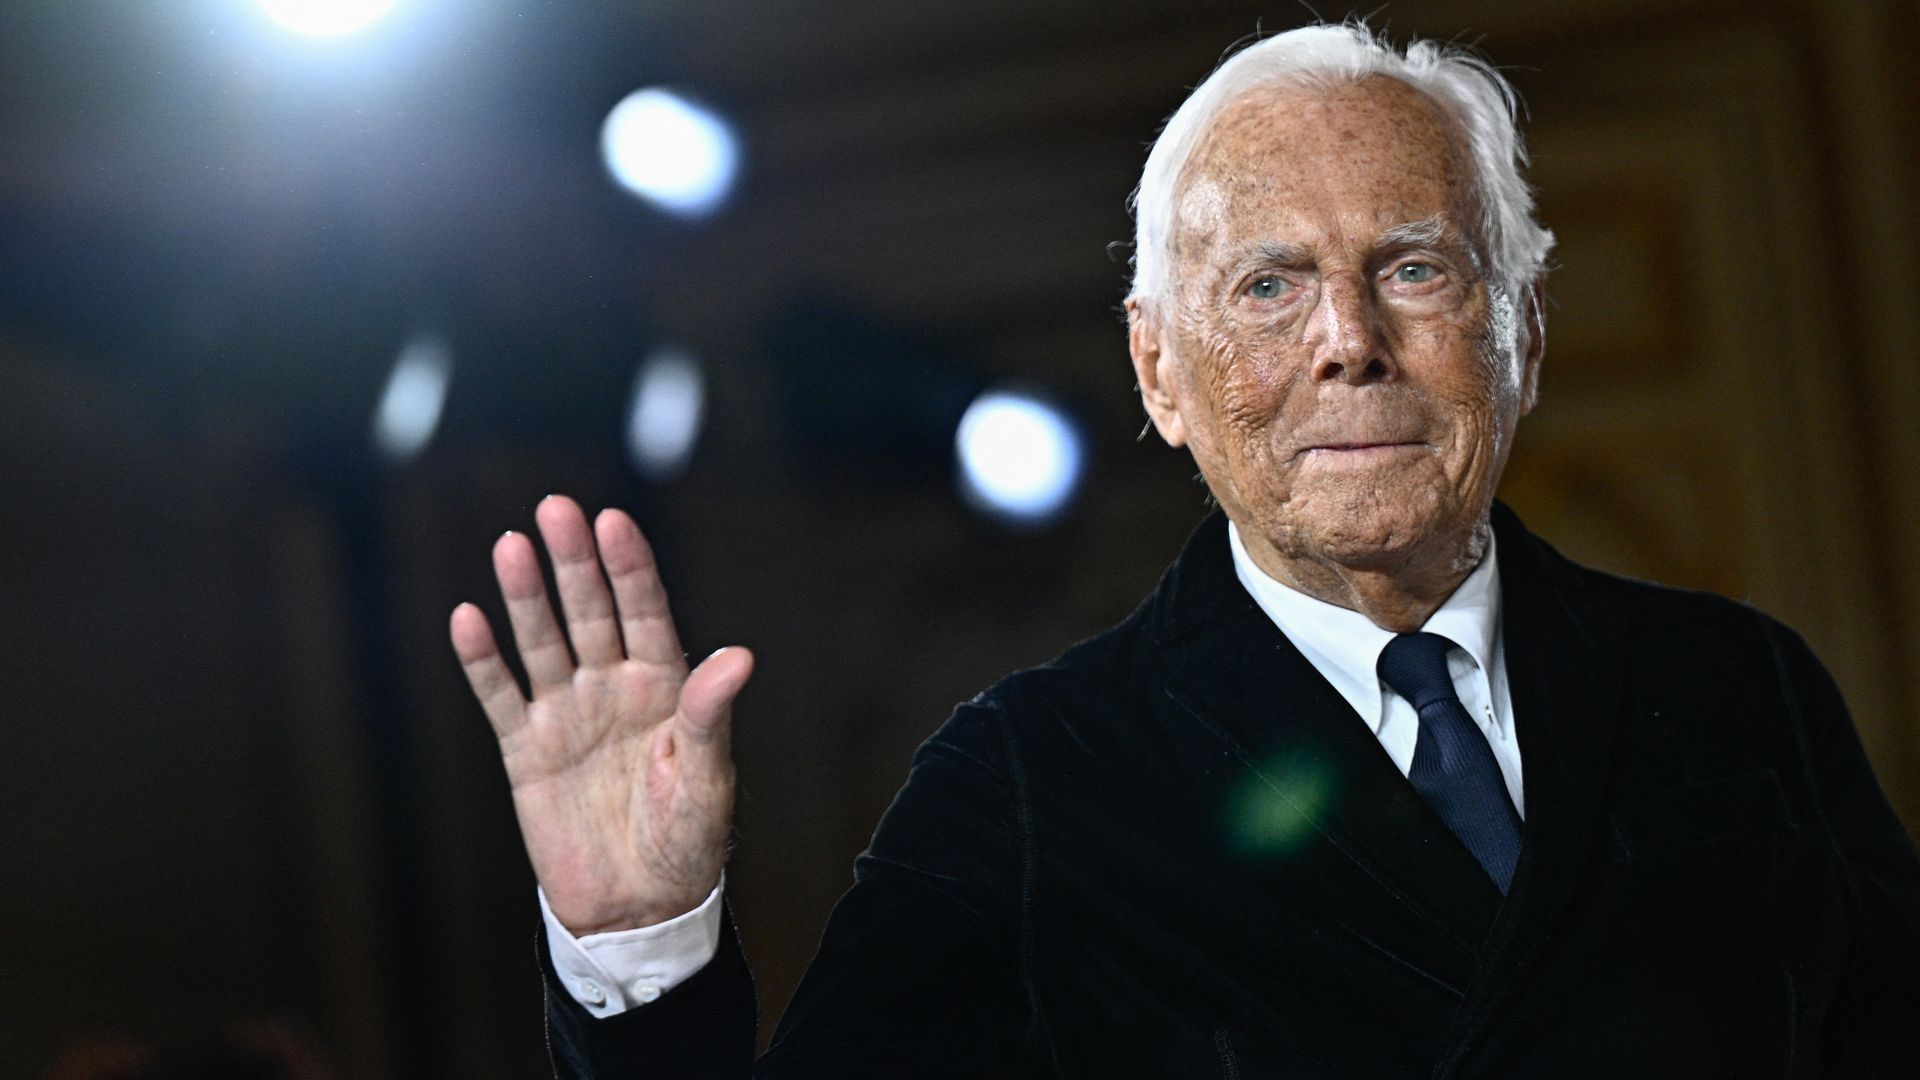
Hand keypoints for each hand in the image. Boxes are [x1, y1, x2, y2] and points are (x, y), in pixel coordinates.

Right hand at [449, 495, 753, 934]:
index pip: (646, 613)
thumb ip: (709, 716)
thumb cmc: (686, 842)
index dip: (630, 569)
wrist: (637, 907)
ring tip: (512, 546)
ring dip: (526, 597)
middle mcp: (613, 689)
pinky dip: (484, 661)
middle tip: (555, 508)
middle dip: (574, 562)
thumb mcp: (707, 781)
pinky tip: (468, 619)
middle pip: (590, 613)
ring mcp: (568, 716)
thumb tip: (739, 655)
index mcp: (665, 688)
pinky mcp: (528, 752)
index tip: (613, 520)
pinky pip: (501, 697)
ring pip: (543, 642)